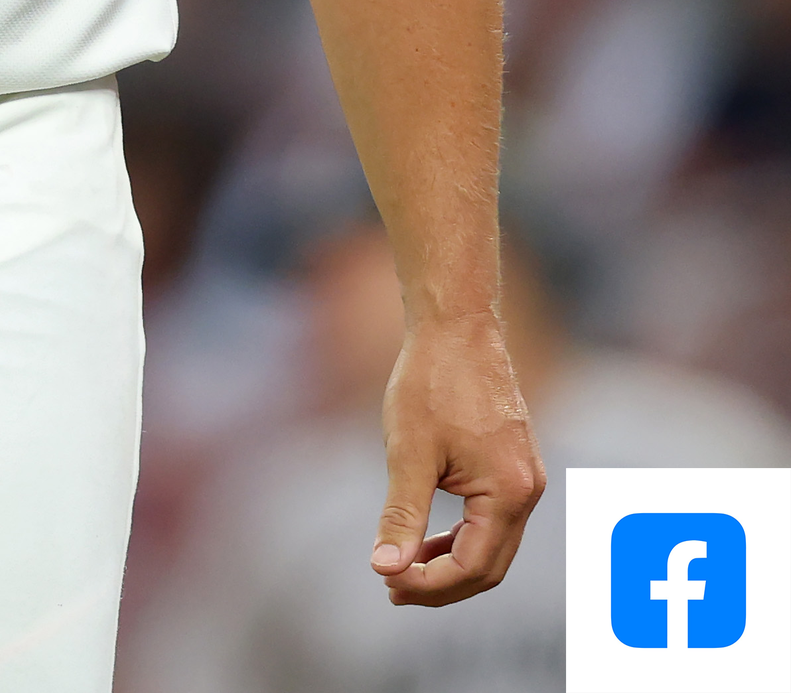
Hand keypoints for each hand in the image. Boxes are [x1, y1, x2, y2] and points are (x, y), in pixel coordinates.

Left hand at [370, 313, 544, 605]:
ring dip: (449, 563)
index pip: (472, 567)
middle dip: (440, 584)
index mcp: (509, 493)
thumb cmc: (431, 380)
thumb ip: (402, 514)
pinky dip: (460, 536)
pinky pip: (491, 519)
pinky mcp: (513, 464)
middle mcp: (527, 491)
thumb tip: (385, 567)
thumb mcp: (409, 451)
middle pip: (488, 566)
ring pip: (491, 545)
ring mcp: (524, 478)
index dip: (429, 585)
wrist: (457, 324)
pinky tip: (425, 537)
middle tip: (391, 588)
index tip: (386, 583)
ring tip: (400, 569)